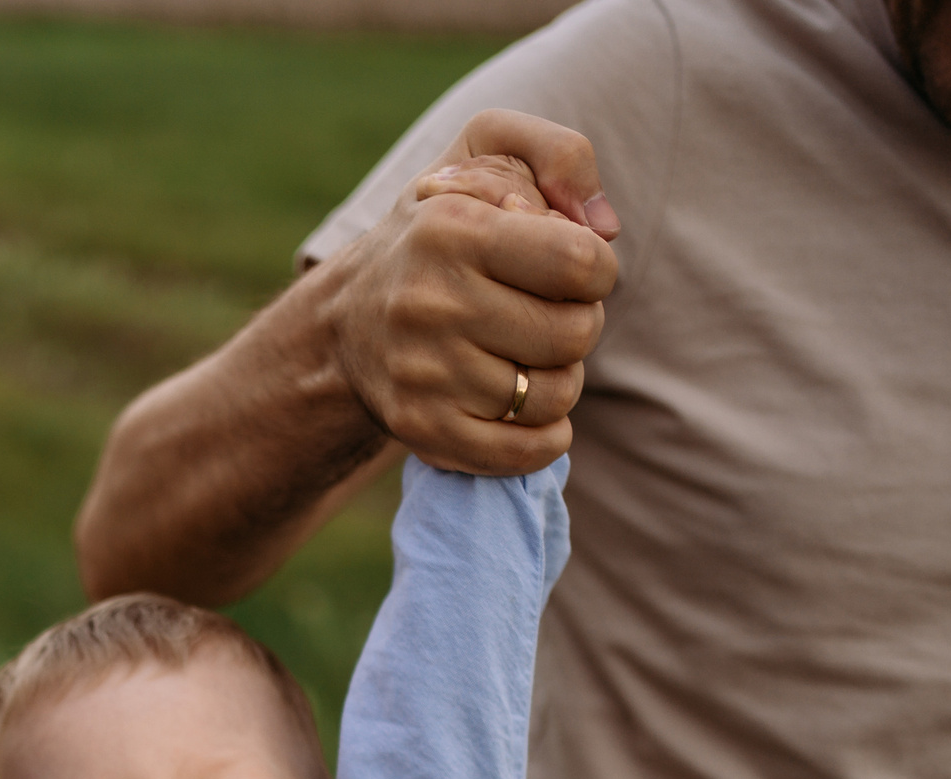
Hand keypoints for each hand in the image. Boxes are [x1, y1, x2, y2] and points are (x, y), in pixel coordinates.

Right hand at [322, 109, 619, 473]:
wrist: (346, 315)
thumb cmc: (438, 228)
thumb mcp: (486, 153)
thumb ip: (560, 154)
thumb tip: (604, 227)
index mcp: (452, 228)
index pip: (581, 263)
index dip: (598, 269)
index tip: (572, 270)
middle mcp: (430, 302)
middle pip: (575, 333)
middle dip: (579, 324)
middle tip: (546, 315)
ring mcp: (422, 371)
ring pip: (554, 396)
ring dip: (561, 380)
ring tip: (530, 358)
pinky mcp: (419, 427)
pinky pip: (521, 452)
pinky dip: (546, 440)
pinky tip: (535, 414)